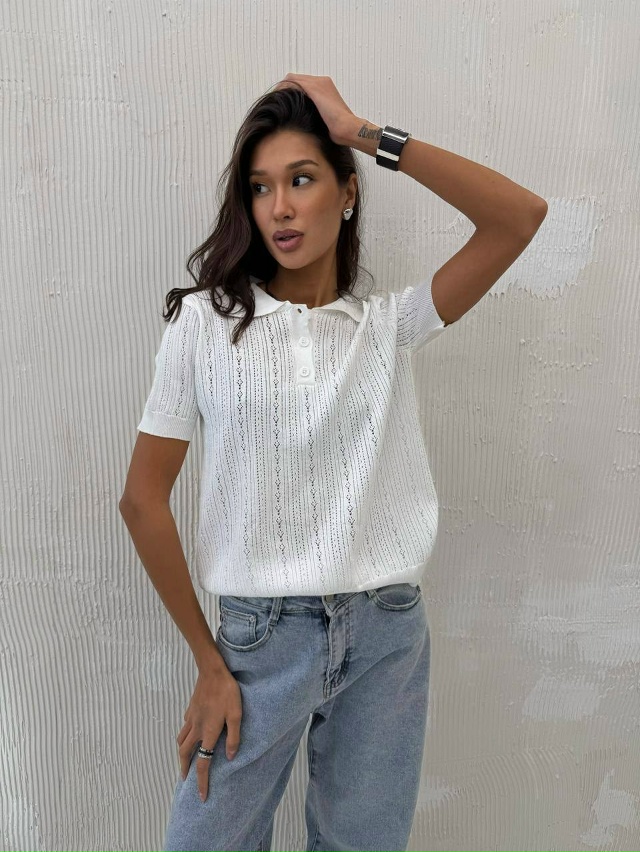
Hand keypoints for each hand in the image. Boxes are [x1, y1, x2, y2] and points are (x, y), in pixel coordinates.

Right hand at [176, 666, 241, 801]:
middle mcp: (197, 728)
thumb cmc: (227, 692)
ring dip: (182, 753)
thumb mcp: (237, 714)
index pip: (203, 762)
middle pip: (184, 754)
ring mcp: (191, 718)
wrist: (213, 671)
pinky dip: (185, 735)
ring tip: (185, 760)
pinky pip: (185, 727)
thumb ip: (234, 736)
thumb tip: (230, 757)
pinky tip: (192, 733)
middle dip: (184, 769)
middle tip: (185, 779)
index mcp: (209, 732)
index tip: (201, 795)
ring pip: (181, 740)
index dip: (201, 781)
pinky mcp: (190, 709)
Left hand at [272, 73, 356, 145]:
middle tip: (274, 102)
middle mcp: (322, 81)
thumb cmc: (339, 130)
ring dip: (281, 89)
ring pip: (292, 79)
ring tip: (273, 101)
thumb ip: (315, 115)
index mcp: (325, 87)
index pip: (302, 84)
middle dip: (284, 89)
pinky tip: (277, 99)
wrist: (348, 129)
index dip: (290, 91)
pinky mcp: (314, 88)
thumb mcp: (325, 120)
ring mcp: (318, 83)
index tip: (282, 103)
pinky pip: (293, 82)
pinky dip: (283, 89)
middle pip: (295, 80)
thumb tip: (305, 123)